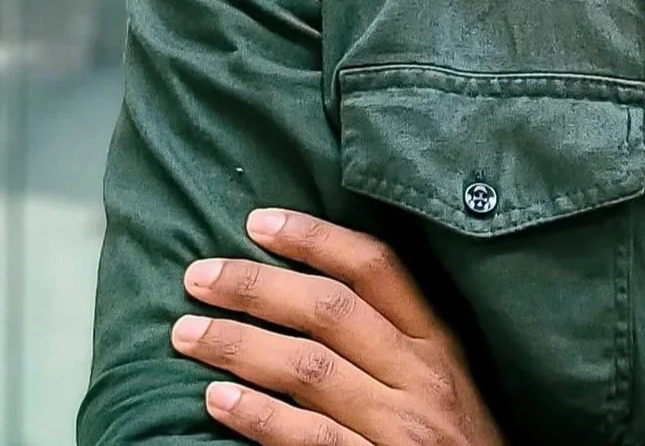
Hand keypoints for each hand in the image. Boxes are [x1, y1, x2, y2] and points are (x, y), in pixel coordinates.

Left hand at [172, 208, 504, 445]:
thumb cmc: (456, 442)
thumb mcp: (443, 379)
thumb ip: (393, 339)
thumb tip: (308, 290)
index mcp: (438, 342)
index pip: (375, 268)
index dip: (313, 238)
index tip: (257, 222)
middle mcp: (421, 376)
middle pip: (329, 310)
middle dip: (255, 286)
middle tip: (198, 276)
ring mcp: (399, 427)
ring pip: (309, 369)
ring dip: (238, 345)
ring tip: (187, 334)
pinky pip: (307, 437)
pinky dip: (257, 416)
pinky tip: (217, 400)